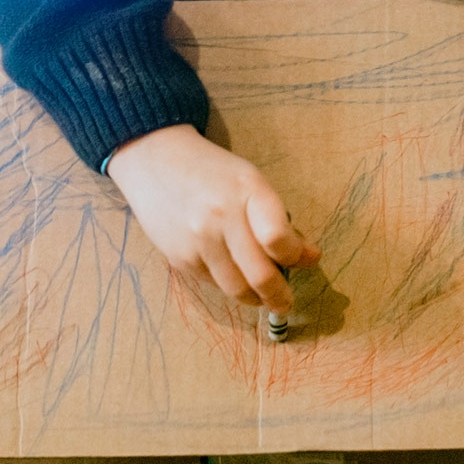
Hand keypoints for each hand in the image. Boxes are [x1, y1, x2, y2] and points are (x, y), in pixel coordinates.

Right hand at [104, 124, 320, 312]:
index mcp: (248, 191)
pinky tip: (235, 277)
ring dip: (256, 298)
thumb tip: (308, 256)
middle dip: (280, 296)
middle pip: (260, 275)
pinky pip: (214, 284)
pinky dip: (230, 286)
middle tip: (287, 302)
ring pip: (237, 288)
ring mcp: (198, 241)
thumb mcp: (250, 182)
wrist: (155, 161)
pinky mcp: (179, 258)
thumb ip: (277, 218)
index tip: (308, 259)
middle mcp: (222, 217)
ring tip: (264, 296)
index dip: (297, 256)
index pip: (278, 239)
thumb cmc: (213, 171)